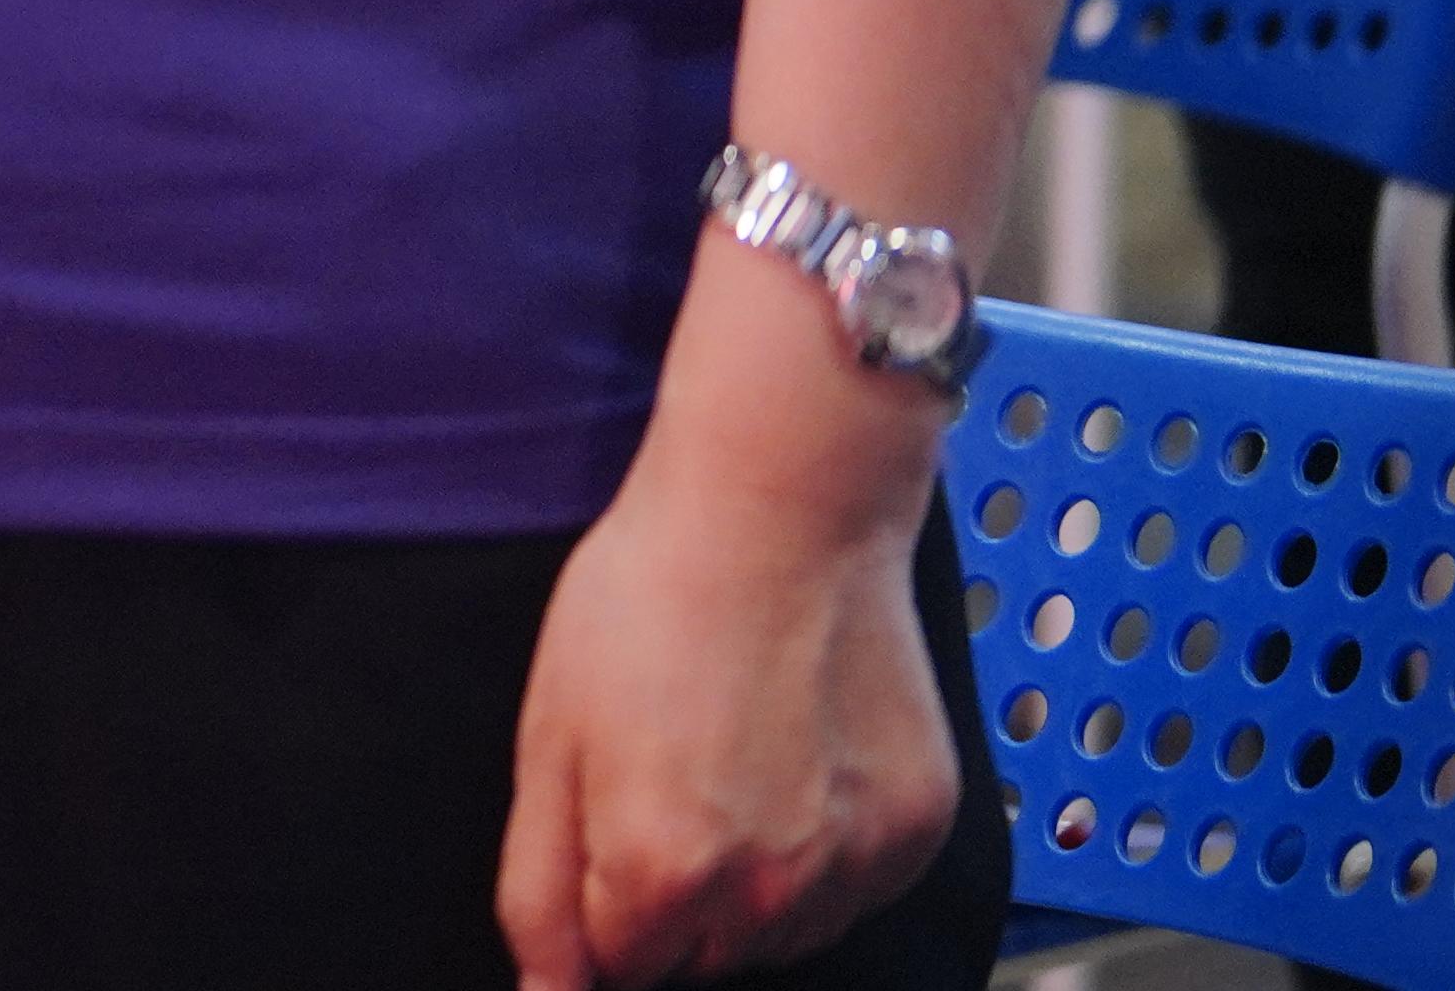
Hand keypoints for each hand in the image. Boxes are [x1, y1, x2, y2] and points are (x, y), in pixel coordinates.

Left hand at [496, 442, 959, 984]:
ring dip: (752, 880)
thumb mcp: (548, 737)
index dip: (602, 900)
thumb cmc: (653, 598)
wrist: (784, 511)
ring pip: (783, 932)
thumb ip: (538, 889)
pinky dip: (825, 849)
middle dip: (674, 897)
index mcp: (661, 872)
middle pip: (704, 958)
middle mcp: (767, 891)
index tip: (610, 826)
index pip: (618, 967)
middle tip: (670, 773)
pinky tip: (800, 758)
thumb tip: (547, 990)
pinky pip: (855, 888)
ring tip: (736, 757)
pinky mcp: (916, 832)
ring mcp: (853, 866)